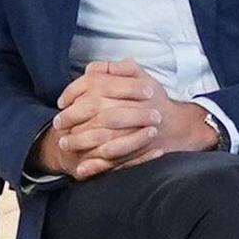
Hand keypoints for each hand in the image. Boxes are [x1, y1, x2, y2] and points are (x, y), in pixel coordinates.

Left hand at [42, 62, 217, 178]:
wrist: (180, 127)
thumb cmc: (155, 100)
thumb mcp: (141, 76)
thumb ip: (117, 69)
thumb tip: (92, 69)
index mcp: (134, 88)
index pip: (98, 86)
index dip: (75, 94)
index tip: (62, 103)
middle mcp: (136, 109)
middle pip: (98, 112)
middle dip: (74, 118)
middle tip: (58, 125)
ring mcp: (139, 133)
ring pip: (105, 138)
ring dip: (82, 142)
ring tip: (64, 144)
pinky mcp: (141, 154)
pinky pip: (117, 162)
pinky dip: (98, 167)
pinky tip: (82, 169)